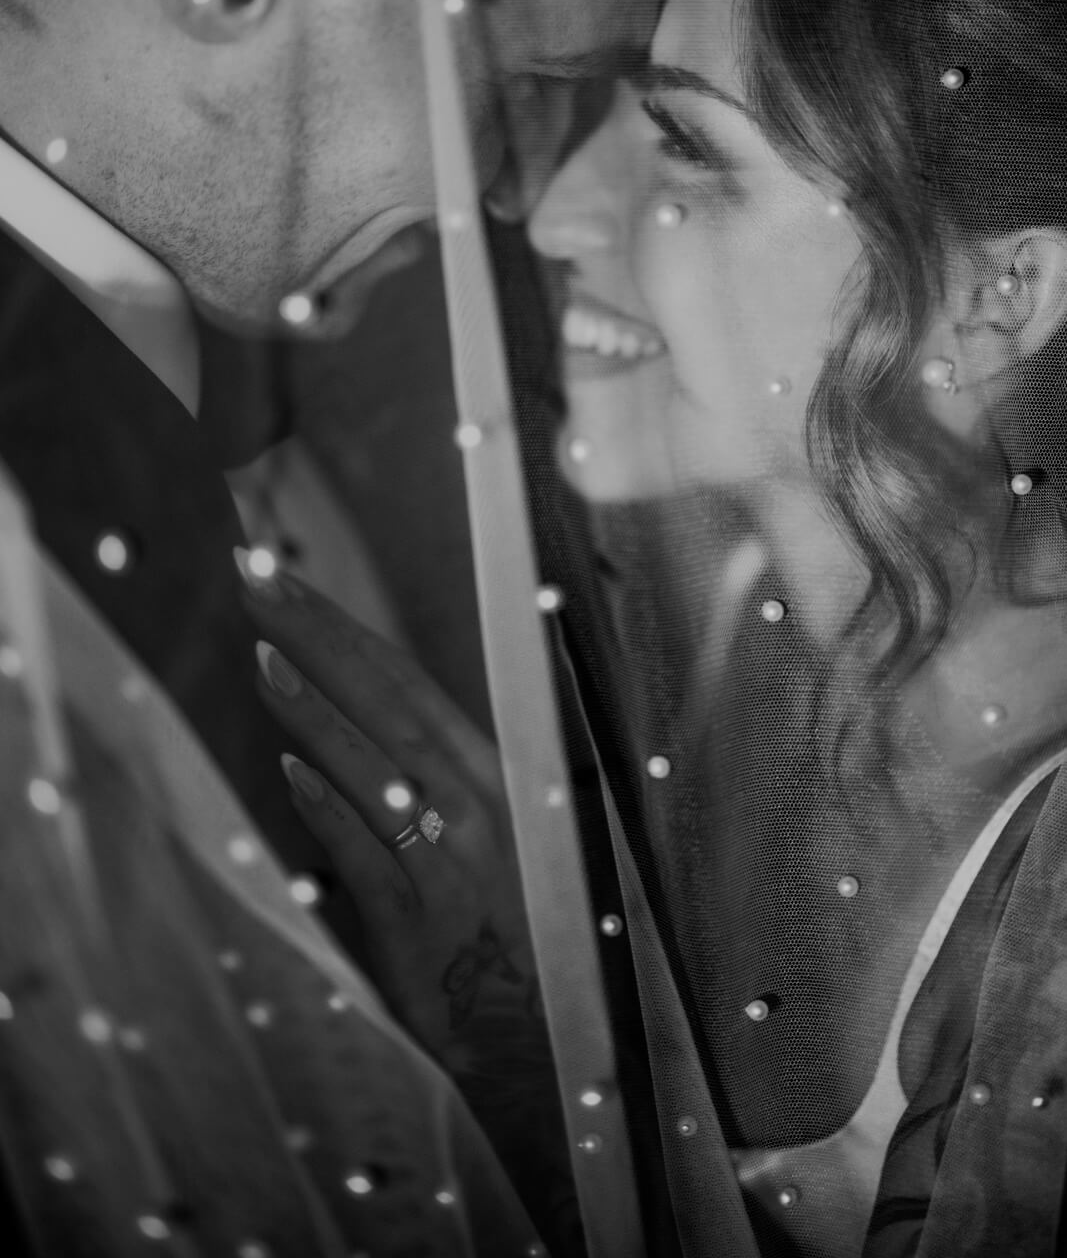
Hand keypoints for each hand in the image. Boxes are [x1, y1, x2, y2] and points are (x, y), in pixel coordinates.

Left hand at [234, 548, 545, 1073]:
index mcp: (492, 773)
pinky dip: (332, 808)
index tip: (289, 584)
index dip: (344, 629)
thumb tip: (365, 731)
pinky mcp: (419, 920)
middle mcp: (477, 802)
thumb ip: (439, 782)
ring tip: (263, 654)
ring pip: (377, 765)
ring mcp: (451, 858)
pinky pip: (370, 853)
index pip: (407, 682)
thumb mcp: (498, 838)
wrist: (542, 1040)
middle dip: (319, 635)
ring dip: (317, 708)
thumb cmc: (515, 935)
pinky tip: (291, 770)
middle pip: (388, 701)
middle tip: (259, 579)